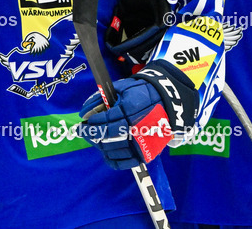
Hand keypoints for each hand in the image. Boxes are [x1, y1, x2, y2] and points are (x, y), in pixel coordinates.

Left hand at [78, 61, 196, 169]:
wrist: (168, 102)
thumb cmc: (141, 92)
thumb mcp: (122, 88)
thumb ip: (102, 98)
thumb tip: (83, 112)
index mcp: (131, 109)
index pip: (106, 120)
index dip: (93, 122)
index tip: (84, 121)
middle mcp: (137, 127)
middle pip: (108, 135)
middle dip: (92, 134)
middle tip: (83, 131)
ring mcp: (142, 142)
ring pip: (114, 149)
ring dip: (100, 145)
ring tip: (93, 139)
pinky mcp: (147, 153)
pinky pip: (126, 162)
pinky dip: (113, 160)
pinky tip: (105, 154)